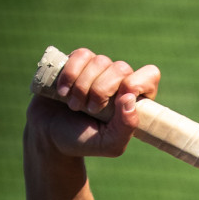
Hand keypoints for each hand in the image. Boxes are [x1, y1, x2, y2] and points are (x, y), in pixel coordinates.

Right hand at [26, 47, 159, 158]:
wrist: (48, 135)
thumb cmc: (83, 140)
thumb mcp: (109, 144)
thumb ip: (126, 127)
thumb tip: (129, 98)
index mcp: (136, 99)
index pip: (150, 75)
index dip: (136, 83)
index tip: (120, 99)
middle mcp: (120, 81)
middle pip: (122, 68)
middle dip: (101, 90)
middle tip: (89, 110)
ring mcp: (99, 69)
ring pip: (100, 61)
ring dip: (83, 86)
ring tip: (74, 106)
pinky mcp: (78, 62)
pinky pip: (81, 55)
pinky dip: (70, 74)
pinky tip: (62, 92)